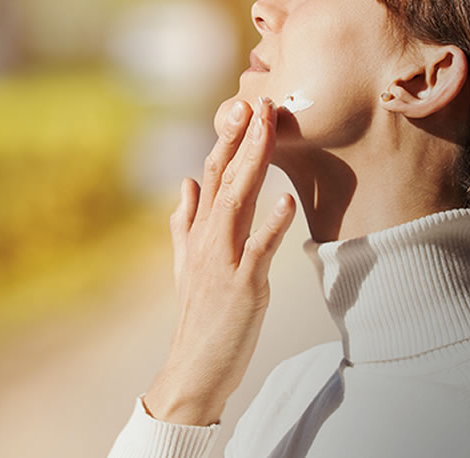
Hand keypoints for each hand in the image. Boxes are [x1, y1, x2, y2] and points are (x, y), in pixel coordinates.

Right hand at [143, 96, 296, 425]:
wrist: (194, 366)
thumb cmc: (198, 315)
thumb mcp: (185, 264)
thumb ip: (184, 222)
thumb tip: (184, 183)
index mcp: (198, 232)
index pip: (211, 175)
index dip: (227, 140)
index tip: (243, 107)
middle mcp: (207, 239)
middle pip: (224, 179)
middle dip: (242, 138)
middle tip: (260, 102)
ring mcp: (222, 261)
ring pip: (236, 203)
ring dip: (254, 164)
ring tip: (268, 130)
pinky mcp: (241, 286)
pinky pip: (258, 251)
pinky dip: (271, 224)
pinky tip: (286, 200)